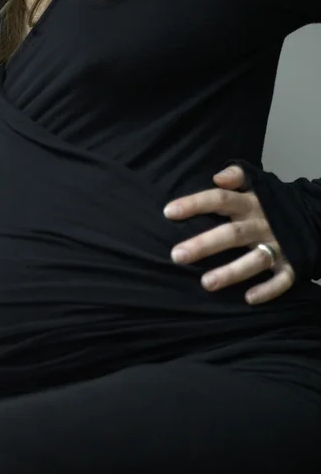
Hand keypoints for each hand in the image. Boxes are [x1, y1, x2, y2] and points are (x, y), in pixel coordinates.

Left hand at [164, 165, 294, 304]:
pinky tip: (248, 298)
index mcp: (251, 204)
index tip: (168, 212)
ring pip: (254, 260)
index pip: (220, 199)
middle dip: (204, 245)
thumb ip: (236, 176)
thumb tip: (217, 177)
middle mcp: (263, 224)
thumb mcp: (257, 185)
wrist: (317, 215)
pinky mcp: (294, 264)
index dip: (195, 204)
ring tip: (205, 283)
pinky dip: (268, 290)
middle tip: (176, 256)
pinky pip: (282, 280)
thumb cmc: (270, 204)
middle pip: (232, 234)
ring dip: (231, 272)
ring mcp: (280, 246)